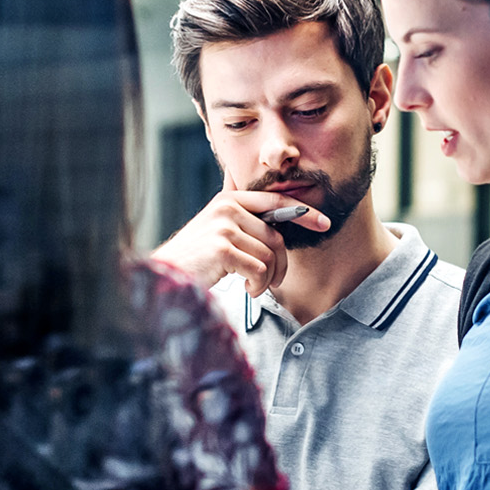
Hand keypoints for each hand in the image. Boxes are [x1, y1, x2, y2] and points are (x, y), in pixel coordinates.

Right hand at [153, 191, 329, 295]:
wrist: (165, 277)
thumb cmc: (195, 260)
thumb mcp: (217, 231)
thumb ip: (243, 222)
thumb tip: (277, 231)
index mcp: (229, 199)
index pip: (275, 201)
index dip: (303, 212)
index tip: (324, 222)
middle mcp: (227, 207)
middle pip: (276, 236)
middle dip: (281, 264)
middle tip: (274, 282)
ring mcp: (224, 226)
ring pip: (269, 255)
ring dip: (267, 280)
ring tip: (253, 288)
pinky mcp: (223, 248)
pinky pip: (259, 269)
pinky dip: (257, 285)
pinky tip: (246, 290)